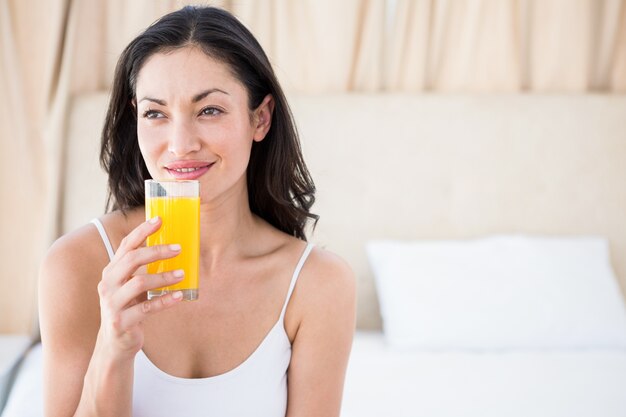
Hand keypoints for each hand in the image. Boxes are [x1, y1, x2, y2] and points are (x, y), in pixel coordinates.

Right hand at [96, 216, 183, 358]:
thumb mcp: (131, 285)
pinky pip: (146, 308)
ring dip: (164, 277)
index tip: (160, 219)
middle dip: (156, 251)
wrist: (114, 344)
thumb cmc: (128, 308)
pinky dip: (165, 301)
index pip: (126, 245)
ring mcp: (112, 303)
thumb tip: (169, 246)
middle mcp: (108, 284)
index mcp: (111, 271)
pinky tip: (179, 296)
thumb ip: (142, 269)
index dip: (142, 231)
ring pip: (139, 283)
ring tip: (182, 273)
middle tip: (178, 248)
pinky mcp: (121, 322)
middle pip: (132, 260)